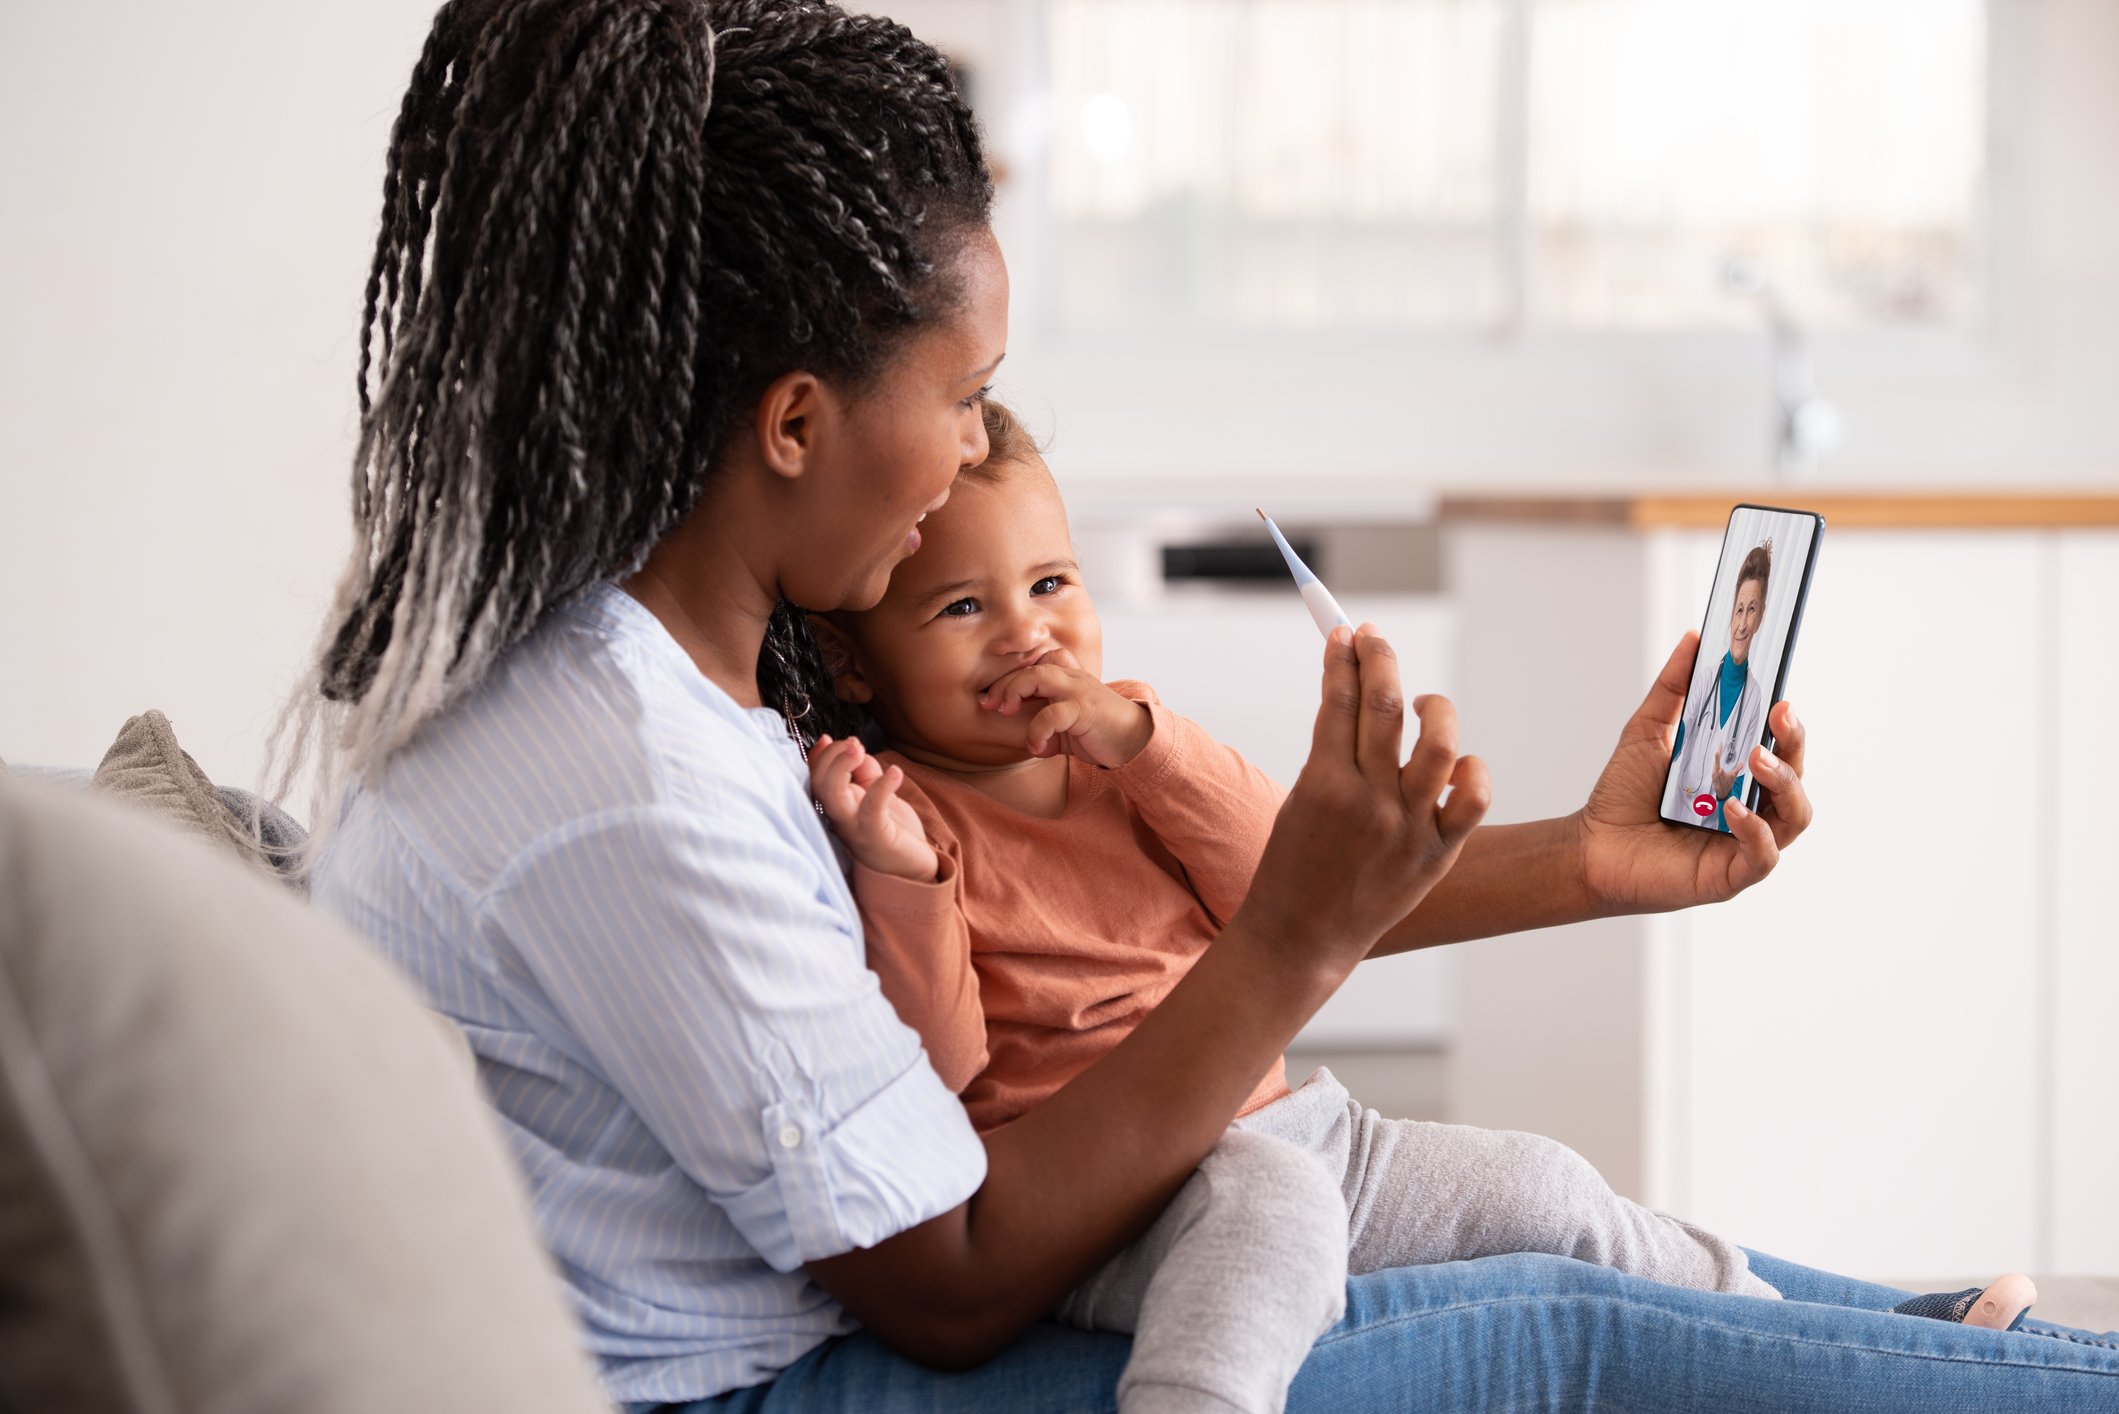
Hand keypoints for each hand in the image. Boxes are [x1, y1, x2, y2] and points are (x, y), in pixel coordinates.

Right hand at [810, 735, 939, 881]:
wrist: (915, 867)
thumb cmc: (894, 831)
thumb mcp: (878, 794)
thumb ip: (866, 772)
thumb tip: (858, 749)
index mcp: (839, 807)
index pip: (816, 779)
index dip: (819, 757)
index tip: (830, 738)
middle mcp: (840, 819)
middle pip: (818, 785)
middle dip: (830, 757)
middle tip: (853, 743)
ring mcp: (854, 829)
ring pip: (832, 797)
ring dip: (840, 767)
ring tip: (859, 749)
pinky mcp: (875, 837)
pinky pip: (871, 810)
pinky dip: (881, 786)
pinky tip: (896, 772)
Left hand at [979, 650, 1153, 766]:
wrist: (1137, 742)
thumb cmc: (1102, 733)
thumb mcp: (1070, 730)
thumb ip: (1050, 730)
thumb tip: (1033, 745)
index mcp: (1068, 679)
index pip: (1034, 665)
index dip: (1009, 678)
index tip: (992, 701)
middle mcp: (1073, 679)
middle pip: (1032, 667)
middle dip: (1005, 684)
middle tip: (991, 705)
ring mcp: (1080, 691)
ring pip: (1040, 676)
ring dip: (1015, 693)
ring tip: (1005, 713)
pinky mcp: (1086, 710)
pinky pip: (1053, 713)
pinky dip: (1037, 730)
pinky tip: (1038, 747)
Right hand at [1236, 626, 1489, 980]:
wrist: (1303, 936)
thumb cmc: (1293, 865)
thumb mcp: (1300, 800)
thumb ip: (1330, 753)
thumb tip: (1353, 693)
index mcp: (1323, 785)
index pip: (1339, 700)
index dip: (1343, 658)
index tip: (1345, 633)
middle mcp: (1369, 802)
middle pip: (1384, 707)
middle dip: (1379, 659)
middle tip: (1374, 638)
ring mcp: (1408, 828)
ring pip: (1439, 743)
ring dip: (1434, 706)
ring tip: (1423, 702)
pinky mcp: (1438, 852)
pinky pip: (1473, 798)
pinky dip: (1472, 769)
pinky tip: (1456, 762)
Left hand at [1576, 630, 1813, 911]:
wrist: (1590, 847)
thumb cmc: (1622, 796)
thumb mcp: (1647, 731)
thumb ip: (1674, 687)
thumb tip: (1694, 638)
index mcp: (1737, 776)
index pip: (1780, 748)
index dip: (1789, 726)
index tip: (1782, 699)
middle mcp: (1751, 808)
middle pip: (1796, 777)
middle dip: (1794, 746)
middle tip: (1779, 719)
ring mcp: (1744, 843)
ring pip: (1794, 815)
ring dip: (1783, 783)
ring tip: (1755, 760)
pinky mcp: (1731, 875)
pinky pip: (1763, 856)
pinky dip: (1755, 830)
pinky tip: (1734, 810)